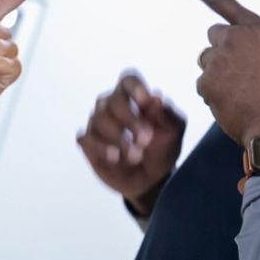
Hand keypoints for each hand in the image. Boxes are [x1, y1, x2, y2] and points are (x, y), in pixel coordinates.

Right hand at [77, 71, 185, 214]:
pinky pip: (85, 138)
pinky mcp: (88, 142)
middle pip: (113, 101)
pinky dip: (100, 147)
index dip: (135, 88)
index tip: (145, 102)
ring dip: (118, 138)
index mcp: (134, 96)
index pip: (128, 80)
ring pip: (99, 119)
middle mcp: (112, 104)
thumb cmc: (162, 148)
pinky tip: (115, 158)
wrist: (151, 179)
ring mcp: (98, 123)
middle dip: (130, 120)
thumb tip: (156, 97)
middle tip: (146, 139)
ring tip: (136, 156)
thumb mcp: (173, 132)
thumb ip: (167, 114)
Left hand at [170, 0, 259, 147]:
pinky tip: (233, 106)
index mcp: (258, 29)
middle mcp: (235, 38)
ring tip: (241, 94)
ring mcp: (219, 60)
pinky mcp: (207, 82)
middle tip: (239, 74)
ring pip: (207, 63)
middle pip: (214, 38)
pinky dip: (213, 96)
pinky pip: (203, 86)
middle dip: (222, 52)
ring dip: (217, 75)